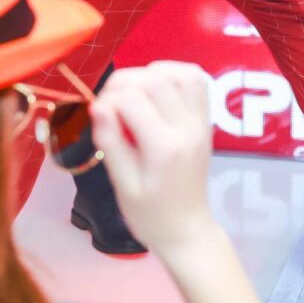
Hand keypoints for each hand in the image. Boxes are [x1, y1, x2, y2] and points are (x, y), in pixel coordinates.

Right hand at [91, 61, 221, 259]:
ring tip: (133, 93)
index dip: (106, 99)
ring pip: (181, 73)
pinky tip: (157, 88)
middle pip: (156, 79)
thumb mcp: (123, 186)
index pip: (132, 99)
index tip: (96, 115)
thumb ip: (111, 143)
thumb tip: (96, 106)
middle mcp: (187, 129)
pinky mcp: (206, 121)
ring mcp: (201, 123)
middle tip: (109, 103)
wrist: (186, 229)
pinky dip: (175, 73)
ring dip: (151, 73)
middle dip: (123, 82)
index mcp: (164, 148)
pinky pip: (197, 81)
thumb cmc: (150, 215)